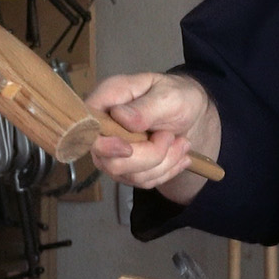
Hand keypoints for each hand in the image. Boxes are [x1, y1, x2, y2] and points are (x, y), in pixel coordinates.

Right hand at [84, 72, 219, 199]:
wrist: (190, 112)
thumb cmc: (177, 96)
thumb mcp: (169, 96)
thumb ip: (145, 107)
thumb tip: (120, 116)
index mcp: (106, 101)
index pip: (88, 130)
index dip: (105, 146)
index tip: (128, 149)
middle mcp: (103, 129)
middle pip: (111, 162)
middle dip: (150, 155)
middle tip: (170, 136)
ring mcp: (112, 152)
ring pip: (130, 175)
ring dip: (164, 163)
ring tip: (181, 142)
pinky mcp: (126, 168)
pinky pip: (143, 181)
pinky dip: (167, 171)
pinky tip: (178, 154)